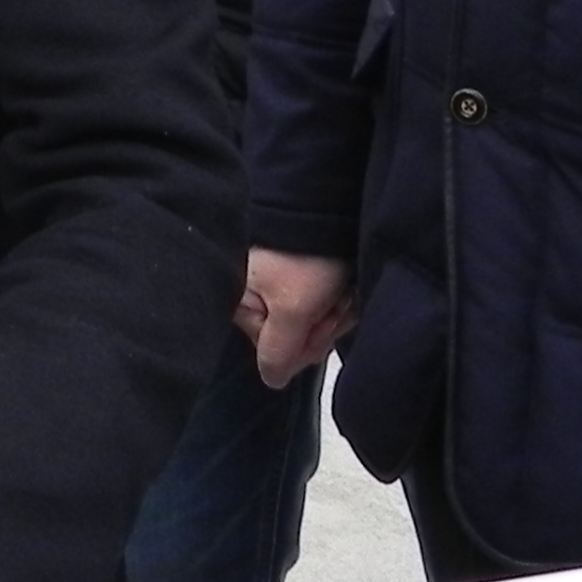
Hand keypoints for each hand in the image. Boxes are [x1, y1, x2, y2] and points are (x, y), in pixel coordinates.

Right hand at [237, 249, 355, 390]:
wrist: (324, 201)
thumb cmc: (305, 254)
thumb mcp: (292, 310)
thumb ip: (277, 353)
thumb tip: (271, 380)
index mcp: (239, 305)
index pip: (278, 353)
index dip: (309, 343)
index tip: (325, 318)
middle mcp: (249, 293)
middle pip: (293, 338)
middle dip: (323, 324)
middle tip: (337, 299)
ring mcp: (269, 281)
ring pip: (309, 321)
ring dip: (333, 309)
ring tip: (341, 286)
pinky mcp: (289, 269)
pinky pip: (314, 301)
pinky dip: (333, 295)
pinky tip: (342, 283)